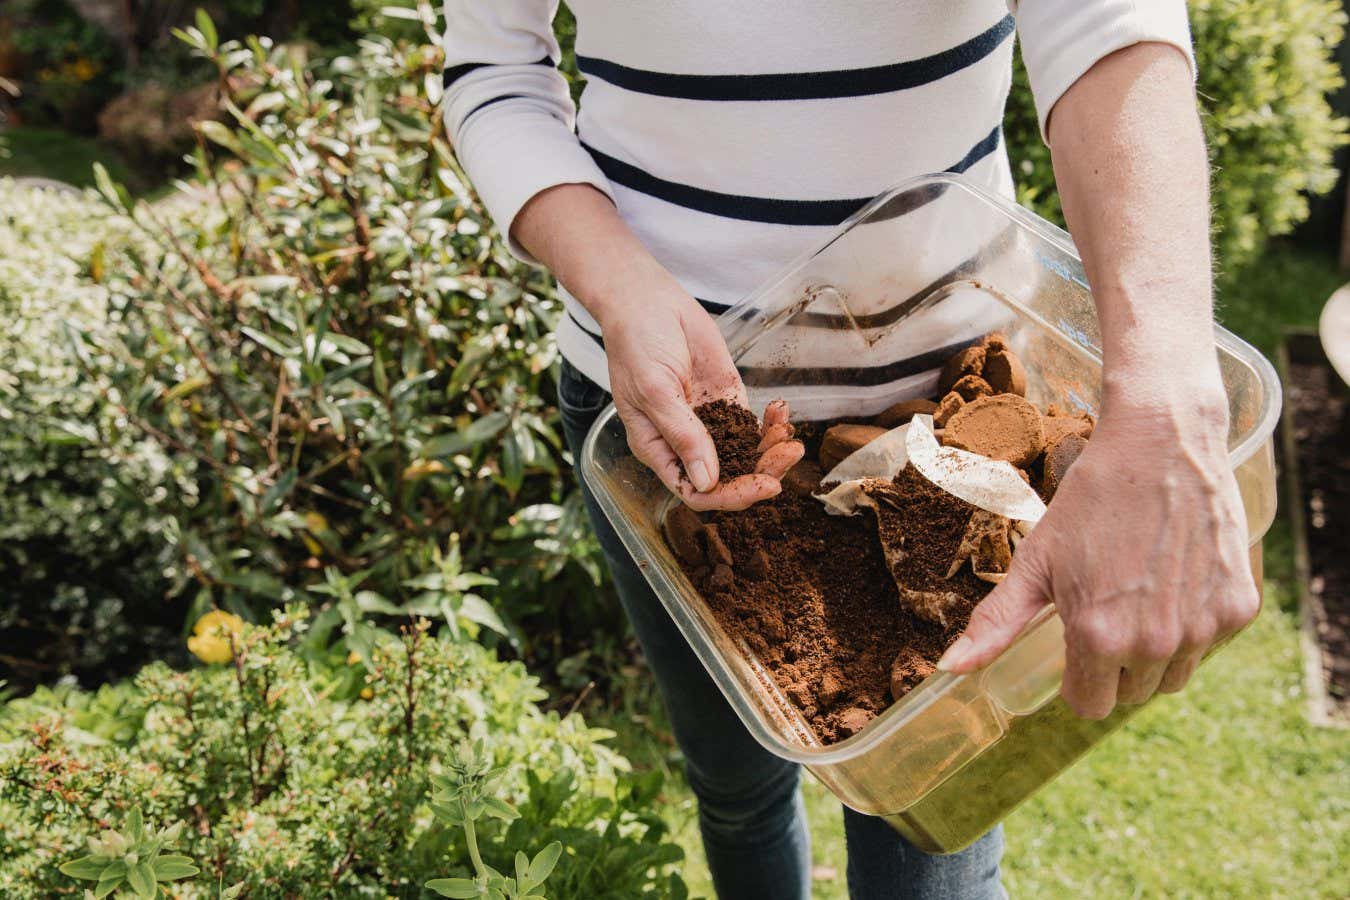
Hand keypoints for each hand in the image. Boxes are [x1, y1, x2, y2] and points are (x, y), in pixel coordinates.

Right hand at [599, 280, 803, 510]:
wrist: (648, 301)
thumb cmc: (636, 344)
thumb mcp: (655, 391)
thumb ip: (682, 434)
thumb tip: (706, 481)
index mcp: (658, 449)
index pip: (695, 491)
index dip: (730, 496)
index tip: (763, 485)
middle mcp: (684, 442)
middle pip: (727, 477)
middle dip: (761, 472)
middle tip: (788, 455)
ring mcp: (708, 422)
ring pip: (745, 454)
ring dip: (771, 450)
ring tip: (791, 437)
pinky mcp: (726, 400)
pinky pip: (753, 424)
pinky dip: (771, 424)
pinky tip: (782, 412)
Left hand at [937, 391, 1259, 717]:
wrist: (1162, 444)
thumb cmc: (1091, 500)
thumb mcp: (1035, 561)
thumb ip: (996, 623)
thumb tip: (950, 669)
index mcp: (1098, 638)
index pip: (1088, 704)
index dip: (1077, 677)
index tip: (1076, 640)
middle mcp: (1155, 644)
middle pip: (1130, 693)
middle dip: (1114, 663)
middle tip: (1108, 606)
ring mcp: (1203, 629)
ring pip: (1173, 676)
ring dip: (1156, 652)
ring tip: (1140, 594)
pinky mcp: (1239, 608)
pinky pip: (1210, 644)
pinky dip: (1194, 624)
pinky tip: (1175, 579)